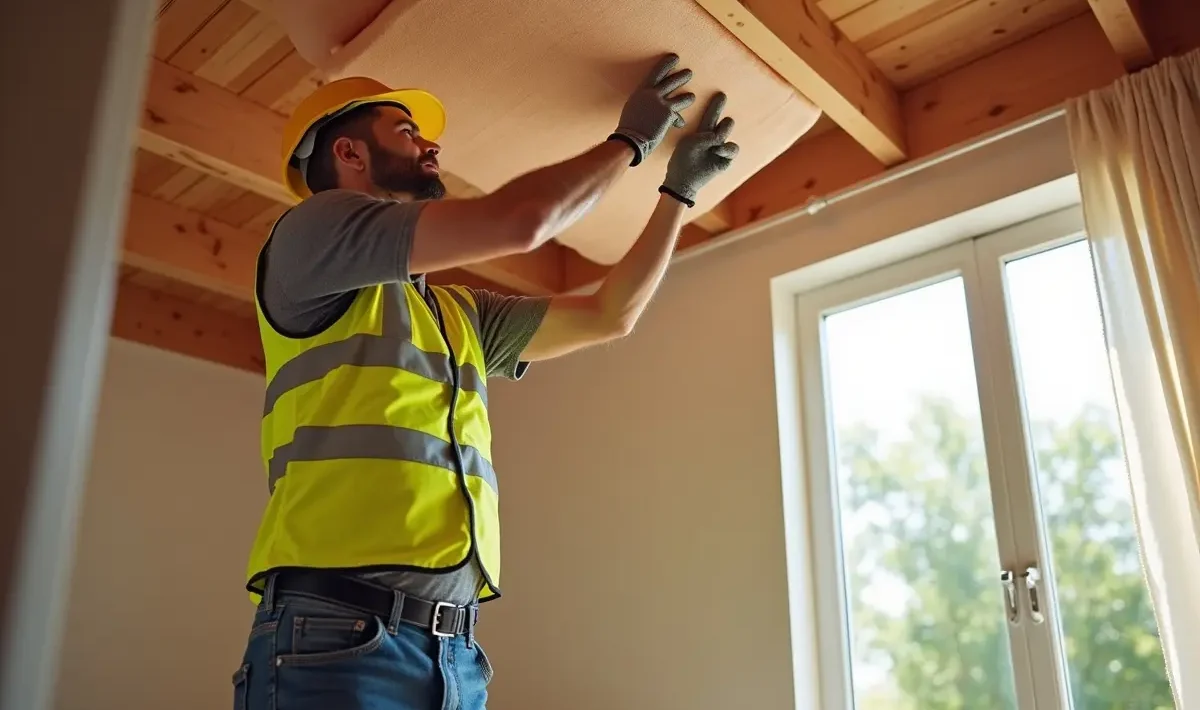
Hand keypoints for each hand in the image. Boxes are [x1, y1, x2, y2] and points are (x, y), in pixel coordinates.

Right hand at [609, 54, 695, 166]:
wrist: (630, 139)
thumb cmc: (628, 127)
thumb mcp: (633, 107)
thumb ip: (644, 101)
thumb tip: (651, 101)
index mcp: (642, 91)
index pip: (656, 73)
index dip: (666, 65)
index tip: (674, 58)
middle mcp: (652, 94)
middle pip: (671, 82)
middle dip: (681, 77)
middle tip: (689, 73)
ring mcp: (661, 103)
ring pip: (680, 98)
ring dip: (687, 98)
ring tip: (692, 97)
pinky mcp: (668, 114)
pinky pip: (678, 117)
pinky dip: (678, 121)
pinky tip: (680, 123)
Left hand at [660, 92, 737, 207]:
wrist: (683, 180)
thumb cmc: (682, 161)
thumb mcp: (689, 144)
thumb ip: (704, 137)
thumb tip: (719, 138)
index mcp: (702, 133)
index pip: (710, 115)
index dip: (715, 105)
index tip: (720, 93)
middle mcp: (713, 138)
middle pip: (721, 118)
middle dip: (719, 108)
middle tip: (721, 97)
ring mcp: (720, 148)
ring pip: (728, 127)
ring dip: (722, 129)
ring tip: (713, 139)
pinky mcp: (725, 159)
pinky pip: (732, 148)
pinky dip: (725, 148)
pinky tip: (716, 150)